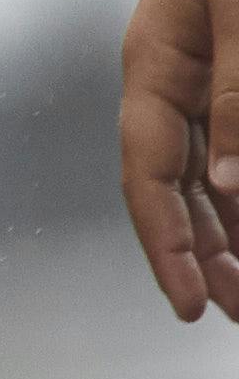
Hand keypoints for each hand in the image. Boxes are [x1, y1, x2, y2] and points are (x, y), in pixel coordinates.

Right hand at [116, 0, 238, 317]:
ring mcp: (196, 79)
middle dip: (201, 256)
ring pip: (203, 175)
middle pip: (172, 189)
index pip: (148, 177)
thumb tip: (229, 186)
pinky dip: (237, 189)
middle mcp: (166, 82)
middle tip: (234, 312)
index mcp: (153, 66)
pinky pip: (226, 146)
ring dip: (225, 232)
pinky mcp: (227, 73)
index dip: (167, 246)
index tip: (190, 306)